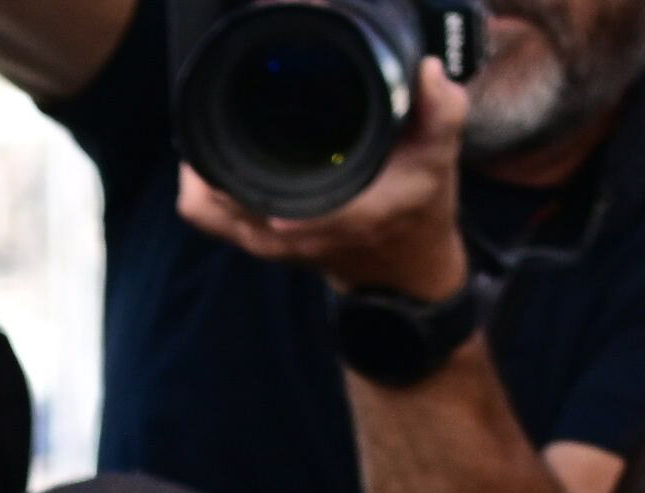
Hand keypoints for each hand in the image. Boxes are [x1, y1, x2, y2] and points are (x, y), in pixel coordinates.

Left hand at [174, 57, 468, 298]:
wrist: (404, 267)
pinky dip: (205, 186)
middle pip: (218, 194)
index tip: (250, 119)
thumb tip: (425, 72)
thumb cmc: (418, 211)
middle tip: (233, 109)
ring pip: (207, 208)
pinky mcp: (256, 242)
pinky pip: (208, 216)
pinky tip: (219, 156)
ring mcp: (268, 242)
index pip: (264, 193)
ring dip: (207, 169)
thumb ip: (439, 115)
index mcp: (332, 215)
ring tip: (224, 128)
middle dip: (221, 150)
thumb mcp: (438, 160)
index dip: (247, 156)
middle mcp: (289, 233)